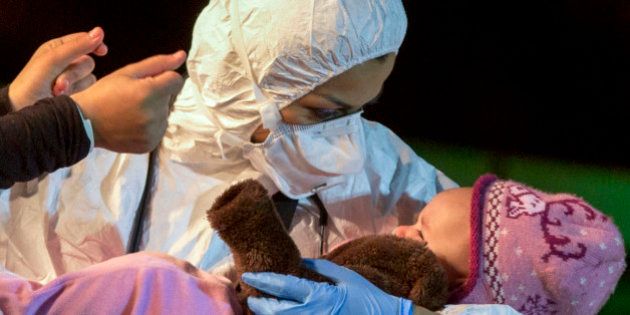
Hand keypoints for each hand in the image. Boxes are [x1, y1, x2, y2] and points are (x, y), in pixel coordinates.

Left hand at [8, 27, 107, 110]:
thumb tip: (100, 32)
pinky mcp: (77, 93)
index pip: (83, 40)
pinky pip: (90, 89)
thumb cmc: (33, 83)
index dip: (95, 44)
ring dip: (74, 85)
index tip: (103, 51)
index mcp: (57, 48)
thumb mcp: (54, 59)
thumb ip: (78, 46)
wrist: (25, 109)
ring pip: (90, 77)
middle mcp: (66, 62)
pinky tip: (66, 97)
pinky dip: (79, 93)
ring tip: (57, 92)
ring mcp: (72, 78)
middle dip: (75, 73)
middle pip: (88, 61)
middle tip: (58, 83)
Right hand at [71, 51, 185, 152]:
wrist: (84, 122)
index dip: (163, 78)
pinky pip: (159, 129)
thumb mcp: (127, 73)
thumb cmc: (104, 94)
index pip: (176, 80)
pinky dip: (149, 126)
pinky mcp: (151, 144)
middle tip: (131, 98)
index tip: (147, 82)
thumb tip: (181, 56)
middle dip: (155, 94)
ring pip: (164, 114)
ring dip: (153, 110)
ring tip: (130, 112)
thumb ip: (158, 64)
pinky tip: (132, 123)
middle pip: (169, 97)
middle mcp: (155, 114)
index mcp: (150, 93)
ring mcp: (154, 132)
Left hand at [242, 258, 413, 314]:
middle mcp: (312, 314)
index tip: (249, 276)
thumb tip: (302, 262)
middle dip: (260, 304)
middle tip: (251, 297)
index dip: (263, 281)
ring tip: (260, 308)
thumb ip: (321, 268)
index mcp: (319, 295)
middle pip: (275, 311)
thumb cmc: (367, 298)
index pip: (283, 286)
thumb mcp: (346, 277)